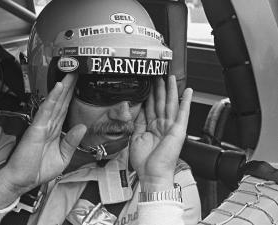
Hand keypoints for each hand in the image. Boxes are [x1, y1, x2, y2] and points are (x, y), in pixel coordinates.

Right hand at [0, 73, 86, 207]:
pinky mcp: (36, 128)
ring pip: (55, 102)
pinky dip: (52, 99)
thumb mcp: (62, 157)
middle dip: (69, 87)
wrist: (22, 181)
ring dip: (63, 88)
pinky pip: (46, 111)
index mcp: (55, 131)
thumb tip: (82, 127)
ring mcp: (42, 125)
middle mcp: (49, 125)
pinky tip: (58, 88)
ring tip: (70, 74)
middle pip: (61, 102)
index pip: (65, 110)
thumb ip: (71, 142)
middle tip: (75, 71)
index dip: (71, 97)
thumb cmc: (39, 170)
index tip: (78, 84)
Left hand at [129, 75, 192, 191]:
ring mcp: (170, 127)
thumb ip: (138, 122)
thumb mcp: (136, 137)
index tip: (148, 84)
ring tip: (171, 77)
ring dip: (171, 90)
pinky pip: (183, 113)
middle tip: (159, 75)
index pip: (150, 107)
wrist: (152, 173)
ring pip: (171, 104)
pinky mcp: (178, 130)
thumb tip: (137, 109)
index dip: (149, 95)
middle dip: (160, 89)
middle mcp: (162, 126)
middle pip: (160, 103)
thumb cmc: (144, 161)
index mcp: (152, 128)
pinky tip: (188, 92)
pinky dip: (186, 102)